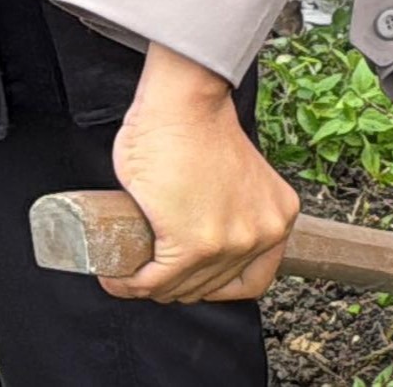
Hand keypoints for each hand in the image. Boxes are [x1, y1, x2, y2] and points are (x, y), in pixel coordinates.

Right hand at [106, 46, 299, 303]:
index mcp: (279, 218)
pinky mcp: (194, 245)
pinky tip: (114, 276)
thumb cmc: (200, 132)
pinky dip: (125, 285)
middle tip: (143, 268)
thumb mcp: (237, 184)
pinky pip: (152, 283)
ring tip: (125, 270)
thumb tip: (204, 243)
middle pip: (209, 288)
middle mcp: (265, 233)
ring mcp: (232, 242)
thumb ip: (234, 213)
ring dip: (145, 287)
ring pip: (178, 289)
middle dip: (171, 286)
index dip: (209, 283)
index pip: (248, 281)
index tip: (181, 273)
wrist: (185, 104)